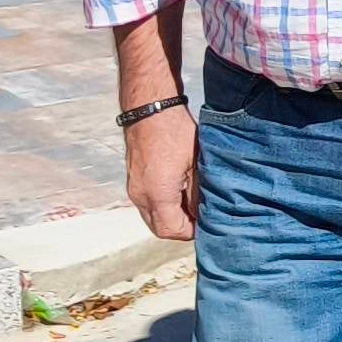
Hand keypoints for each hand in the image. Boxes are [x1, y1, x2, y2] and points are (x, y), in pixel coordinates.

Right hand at [122, 106, 197, 241]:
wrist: (149, 110)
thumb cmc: (175, 133)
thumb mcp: (196, 164)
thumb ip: (197, 194)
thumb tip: (203, 214)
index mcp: (156, 194)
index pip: (172, 230)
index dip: (191, 231)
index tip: (207, 223)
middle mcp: (140, 196)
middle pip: (160, 229)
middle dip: (181, 228)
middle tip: (201, 217)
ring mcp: (134, 189)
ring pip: (153, 217)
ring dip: (172, 217)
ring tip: (193, 204)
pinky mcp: (134, 181)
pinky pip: (148, 205)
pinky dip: (163, 206)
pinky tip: (180, 193)